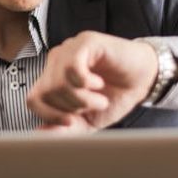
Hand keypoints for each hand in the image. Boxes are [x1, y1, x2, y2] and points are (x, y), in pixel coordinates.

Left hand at [27, 31, 158, 132]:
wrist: (144, 79)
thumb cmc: (115, 96)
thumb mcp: (88, 120)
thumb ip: (65, 128)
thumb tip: (40, 135)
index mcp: (52, 77)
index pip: (33, 99)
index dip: (50, 116)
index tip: (72, 121)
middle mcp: (57, 60)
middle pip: (45, 92)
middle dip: (70, 108)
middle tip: (92, 106)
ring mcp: (69, 49)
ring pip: (58, 82)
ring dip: (82, 99)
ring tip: (100, 98)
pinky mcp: (85, 42)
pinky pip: (72, 67)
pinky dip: (86, 83)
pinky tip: (98, 83)